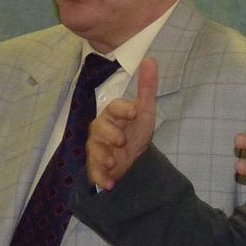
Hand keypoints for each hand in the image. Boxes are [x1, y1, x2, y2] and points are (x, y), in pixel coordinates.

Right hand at [88, 58, 156, 190]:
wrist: (132, 158)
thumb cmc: (135, 130)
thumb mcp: (145, 111)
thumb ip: (147, 88)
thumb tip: (151, 59)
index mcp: (113, 114)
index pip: (114, 107)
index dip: (122, 109)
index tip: (134, 112)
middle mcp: (101, 129)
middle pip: (99, 128)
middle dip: (109, 134)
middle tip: (121, 141)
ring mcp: (97, 148)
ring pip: (94, 150)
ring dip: (102, 157)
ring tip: (114, 164)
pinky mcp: (96, 166)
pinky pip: (94, 172)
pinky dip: (100, 178)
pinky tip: (109, 185)